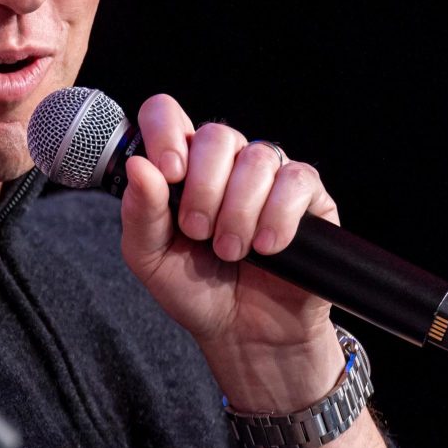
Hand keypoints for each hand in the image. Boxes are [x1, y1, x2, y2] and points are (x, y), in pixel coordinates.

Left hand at [118, 95, 343, 409]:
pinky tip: (268, 247)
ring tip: (231, 250)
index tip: (169, 173)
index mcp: (181, 166)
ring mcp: (268, 176)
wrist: (245, 334)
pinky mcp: (309, 197)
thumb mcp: (150, 258)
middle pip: (217, 134)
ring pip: (258, 158)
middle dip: (204, 188)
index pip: (166, 114)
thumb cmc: (194, 289)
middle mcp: (225, 162)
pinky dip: (278, 215)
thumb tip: (139, 166)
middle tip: (198, 231)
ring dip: (238, 211)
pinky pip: (297, 181)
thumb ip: (140, 212)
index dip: (166, 131)